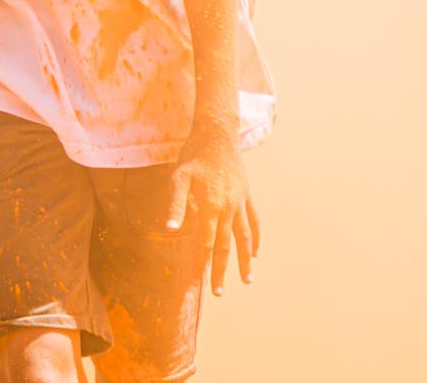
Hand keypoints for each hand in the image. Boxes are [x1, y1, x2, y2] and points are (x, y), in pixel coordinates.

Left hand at [163, 128, 259, 295]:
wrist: (218, 133)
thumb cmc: (194, 156)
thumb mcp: (179, 178)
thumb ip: (176, 204)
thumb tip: (170, 228)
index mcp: (210, 206)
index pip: (204, 243)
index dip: (199, 264)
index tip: (194, 283)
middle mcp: (228, 208)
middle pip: (225, 246)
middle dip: (221, 270)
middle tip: (218, 293)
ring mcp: (240, 202)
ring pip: (244, 237)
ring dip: (244, 260)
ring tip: (247, 280)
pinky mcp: (247, 194)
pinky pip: (254, 220)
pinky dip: (256, 237)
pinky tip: (256, 251)